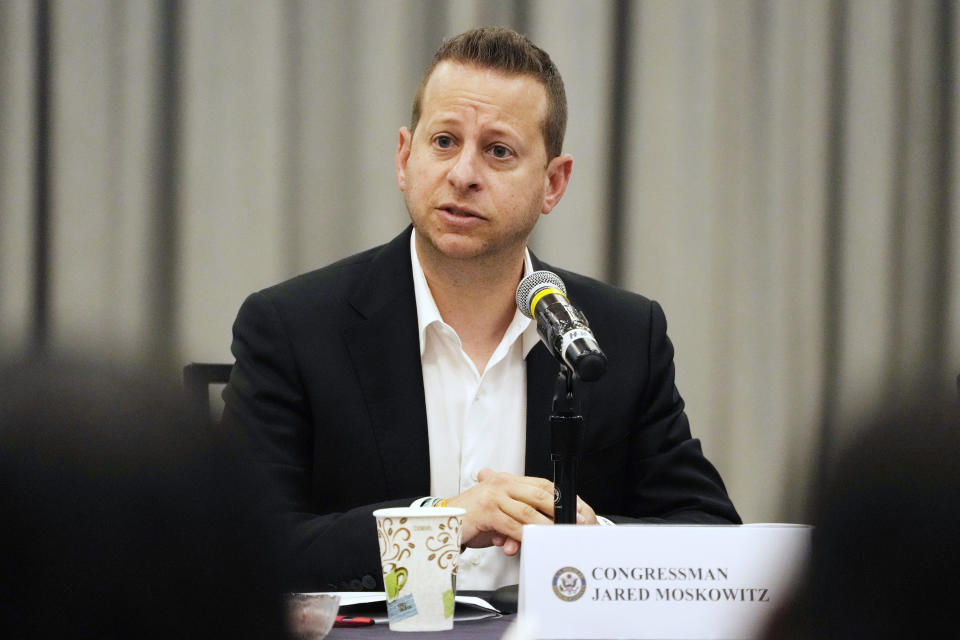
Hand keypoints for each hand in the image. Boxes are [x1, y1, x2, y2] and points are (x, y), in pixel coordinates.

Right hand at [445, 469, 598, 555]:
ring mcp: (495, 496)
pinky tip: (532, 542)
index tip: (579, 510)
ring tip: (558, 535)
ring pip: (528, 511)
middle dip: (561, 511)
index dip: (563, 497)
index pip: (543, 484)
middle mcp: (503, 484)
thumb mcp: (501, 510)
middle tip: (576, 523)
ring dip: (546, 526)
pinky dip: (524, 535)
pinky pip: (511, 525)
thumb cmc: (473, 516)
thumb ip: (521, 516)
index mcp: (510, 480)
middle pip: (540, 494)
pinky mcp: (486, 511)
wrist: (443, 519)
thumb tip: (548, 525)